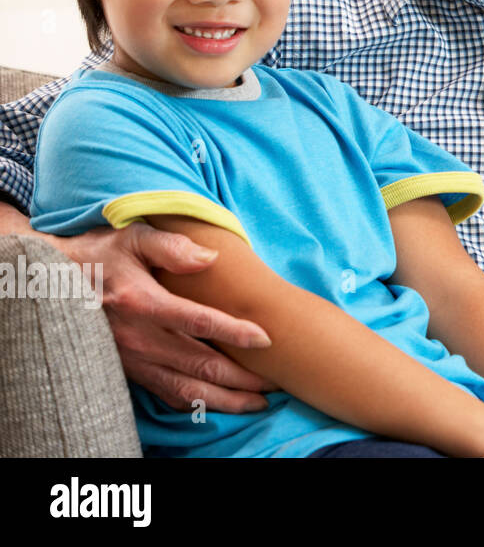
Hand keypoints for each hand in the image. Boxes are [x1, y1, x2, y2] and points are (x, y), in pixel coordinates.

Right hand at [40, 222, 276, 411]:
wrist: (49, 282)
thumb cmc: (100, 254)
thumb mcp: (133, 237)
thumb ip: (172, 246)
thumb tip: (210, 257)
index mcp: (140, 302)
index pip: (196, 321)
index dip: (233, 332)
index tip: (266, 338)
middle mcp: (136, 338)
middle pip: (197, 365)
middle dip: (241, 377)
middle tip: (276, 381)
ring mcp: (130, 360)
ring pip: (183, 390)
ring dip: (224, 400)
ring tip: (258, 402)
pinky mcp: (127, 371)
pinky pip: (165, 395)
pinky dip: (196, 404)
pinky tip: (221, 403)